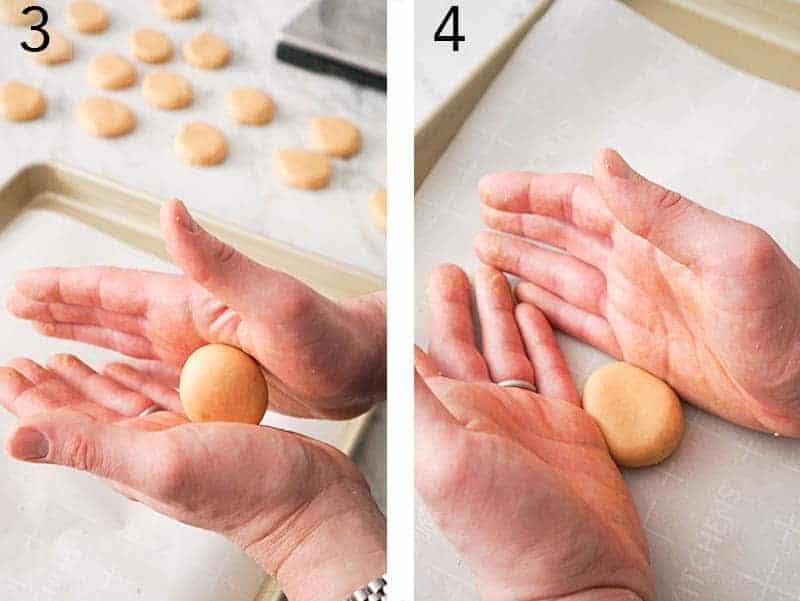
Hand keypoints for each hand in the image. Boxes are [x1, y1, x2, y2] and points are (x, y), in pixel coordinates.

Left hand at [0, 354, 384, 600]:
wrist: (310, 499)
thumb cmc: (246, 491)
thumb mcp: (160, 462)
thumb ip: (91, 447)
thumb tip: (17, 437)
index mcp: (125, 458)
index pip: (59, 424)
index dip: (28, 398)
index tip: (8, 367)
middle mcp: (146, 448)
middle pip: (83, 411)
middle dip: (51, 385)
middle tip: (28, 358)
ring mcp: (177, 438)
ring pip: (120, 403)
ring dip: (90, 380)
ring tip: (69, 358)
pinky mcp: (208, 428)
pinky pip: (160, 398)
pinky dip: (138, 381)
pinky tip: (135, 372)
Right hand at [6, 199, 384, 419]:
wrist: (363, 368)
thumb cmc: (329, 335)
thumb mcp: (271, 300)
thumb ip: (216, 261)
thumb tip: (169, 207)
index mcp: (193, 302)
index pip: (114, 290)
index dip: (66, 288)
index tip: (21, 287)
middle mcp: (190, 324)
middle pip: (111, 316)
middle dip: (63, 311)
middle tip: (19, 307)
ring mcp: (200, 354)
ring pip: (128, 348)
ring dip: (87, 343)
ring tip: (48, 343)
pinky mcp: (215, 383)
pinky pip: (156, 380)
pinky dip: (124, 379)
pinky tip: (109, 381)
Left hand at [416, 264, 652, 600]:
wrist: (577, 579)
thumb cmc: (505, 531)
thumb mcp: (444, 457)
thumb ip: (416, 399)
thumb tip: (387, 344)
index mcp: (446, 414)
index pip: (421, 350)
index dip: (417, 311)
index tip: (410, 273)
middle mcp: (482, 412)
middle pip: (465, 341)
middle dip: (460, 301)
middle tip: (456, 262)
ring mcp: (525, 419)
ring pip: (508, 348)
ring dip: (500, 310)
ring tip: (496, 270)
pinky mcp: (568, 427)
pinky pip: (552, 369)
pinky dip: (543, 339)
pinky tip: (535, 313)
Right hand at [476, 148, 799, 435]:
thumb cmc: (785, 321)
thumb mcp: (730, 255)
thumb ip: (662, 212)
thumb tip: (604, 162)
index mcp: (655, 236)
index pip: (581, 202)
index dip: (533, 193)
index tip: (494, 189)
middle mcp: (637, 265)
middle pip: (563, 234)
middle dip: (520, 222)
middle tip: (482, 215)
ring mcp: (633, 305)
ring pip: (562, 276)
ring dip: (524, 261)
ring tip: (486, 250)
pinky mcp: (635, 346)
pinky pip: (576, 320)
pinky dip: (545, 308)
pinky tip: (524, 297)